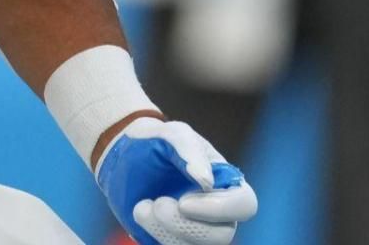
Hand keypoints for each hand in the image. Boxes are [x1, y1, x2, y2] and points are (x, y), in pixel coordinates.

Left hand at [96, 117, 256, 244]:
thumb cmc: (156, 142)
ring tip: (141, 207)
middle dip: (184, 224)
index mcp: (226, 184)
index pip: (244, 205)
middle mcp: (217, 213)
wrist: (123, 157)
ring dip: (165, 232)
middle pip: (221, 235)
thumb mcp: (172, 134)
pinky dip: (154, 238)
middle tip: (157, 203)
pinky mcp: (173, 240)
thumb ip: (190, 151)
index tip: (184, 201)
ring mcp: (195, 231)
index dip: (219, 209)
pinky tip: (140, 217)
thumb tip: (206, 181)